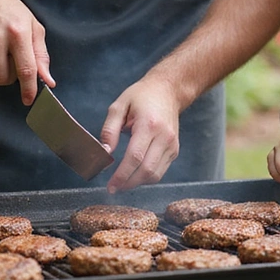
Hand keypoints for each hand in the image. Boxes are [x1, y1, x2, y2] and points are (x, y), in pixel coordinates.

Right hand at [0, 0, 53, 105]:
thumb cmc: (10, 9)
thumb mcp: (32, 25)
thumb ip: (41, 54)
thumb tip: (49, 80)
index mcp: (18, 33)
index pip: (26, 70)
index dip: (29, 89)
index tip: (29, 100)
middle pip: (4, 78)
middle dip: (10, 76)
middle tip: (11, 60)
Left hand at [101, 76, 180, 192]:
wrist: (168, 90)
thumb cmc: (141, 96)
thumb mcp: (119, 106)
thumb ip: (109, 130)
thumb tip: (104, 152)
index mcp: (149, 124)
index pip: (135, 157)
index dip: (121, 175)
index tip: (110, 185)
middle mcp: (164, 136)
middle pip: (146, 170)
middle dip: (128, 183)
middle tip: (113, 188)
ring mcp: (172, 144)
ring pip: (155, 175)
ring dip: (137, 183)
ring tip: (123, 182)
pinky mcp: (174, 150)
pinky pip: (160, 171)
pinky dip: (147, 177)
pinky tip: (135, 174)